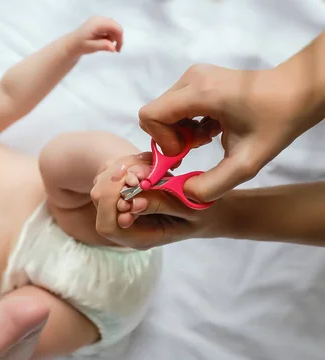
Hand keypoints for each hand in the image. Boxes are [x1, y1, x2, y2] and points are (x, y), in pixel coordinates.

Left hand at [72, 16, 122, 53]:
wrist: (71, 44)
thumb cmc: (79, 46)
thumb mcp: (91, 47)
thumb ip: (103, 46)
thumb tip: (114, 48)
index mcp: (97, 23)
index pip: (115, 27)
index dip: (120, 37)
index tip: (118, 49)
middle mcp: (99, 19)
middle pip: (115, 26)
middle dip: (117, 37)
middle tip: (115, 49)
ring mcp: (98, 20)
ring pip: (113, 27)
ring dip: (113, 37)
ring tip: (106, 45)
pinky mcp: (98, 23)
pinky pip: (109, 28)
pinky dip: (109, 35)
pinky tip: (104, 42)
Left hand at [91, 155, 219, 248]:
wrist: (209, 208)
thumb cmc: (204, 211)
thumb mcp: (189, 209)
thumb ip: (160, 205)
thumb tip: (133, 200)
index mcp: (139, 238)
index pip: (107, 225)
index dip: (111, 202)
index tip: (130, 181)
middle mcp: (126, 227)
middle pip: (100, 203)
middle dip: (114, 181)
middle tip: (135, 166)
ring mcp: (124, 210)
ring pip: (103, 187)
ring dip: (120, 171)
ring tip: (143, 164)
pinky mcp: (126, 194)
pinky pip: (113, 177)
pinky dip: (125, 166)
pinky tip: (144, 163)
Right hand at [138, 63, 313, 202]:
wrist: (298, 92)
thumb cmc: (276, 122)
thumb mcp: (247, 163)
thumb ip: (213, 184)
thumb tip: (184, 193)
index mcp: (200, 93)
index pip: (150, 115)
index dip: (161, 140)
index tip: (186, 151)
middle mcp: (192, 78)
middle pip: (155, 114)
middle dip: (170, 138)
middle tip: (197, 148)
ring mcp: (195, 75)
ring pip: (165, 110)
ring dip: (180, 132)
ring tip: (207, 139)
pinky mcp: (199, 78)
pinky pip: (176, 105)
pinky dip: (187, 123)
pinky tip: (211, 130)